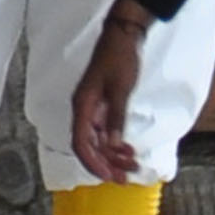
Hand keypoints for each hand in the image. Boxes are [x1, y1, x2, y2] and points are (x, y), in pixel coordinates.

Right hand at [69, 0, 153, 184]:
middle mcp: (84, 110)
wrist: (123, 36)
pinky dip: (116, 142)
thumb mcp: (120, 89)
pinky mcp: (102, 105)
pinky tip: (129, 149)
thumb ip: (116, 118)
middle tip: (125, 178)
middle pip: (89, 146)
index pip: (81, 143)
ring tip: (133, 165)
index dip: (93, 162)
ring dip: (113, 155)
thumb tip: (113, 145)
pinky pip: (105, 131)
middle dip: (106, 164)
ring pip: (98, 140)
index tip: (109, 176)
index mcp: (82, 106)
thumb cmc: (119, 58)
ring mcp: (92, 109)